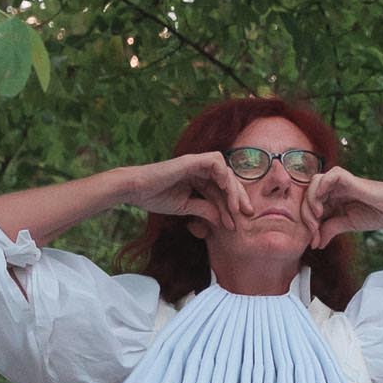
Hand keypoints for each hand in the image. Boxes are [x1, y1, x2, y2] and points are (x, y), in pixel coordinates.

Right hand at [121, 151, 252, 227]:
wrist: (135, 190)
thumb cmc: (155, 197)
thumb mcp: (186, 207)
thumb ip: (205, 210)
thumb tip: (223, 221)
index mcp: (199, 179)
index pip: (222, 190)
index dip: (231, 205)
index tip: (237, 222)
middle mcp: (200, 169)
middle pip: (228, 180)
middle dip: (239, 198)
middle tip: (246, 214)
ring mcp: (196, 163)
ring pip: (225, 171)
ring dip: (232, 189)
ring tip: (235, 208)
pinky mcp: (191, 160)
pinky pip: (215, 161)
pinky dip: (222, 174)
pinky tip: (224, 190)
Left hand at [299, 167, 382, 247]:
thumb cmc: (377, 213)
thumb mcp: (348, 224)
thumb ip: (331, 229)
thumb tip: (316, 244)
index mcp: (333, 196)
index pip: (310, 204)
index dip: (308, 221)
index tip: (313, 240)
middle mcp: (334, 186)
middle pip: (307, 193)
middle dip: (306, 213)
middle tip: (313, 231)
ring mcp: (340, 180)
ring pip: (313, 183)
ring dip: (310, 201)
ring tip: (318, 217)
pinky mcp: (347, 177)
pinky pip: (327, 177)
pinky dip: (320, 189)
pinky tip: (323, 205)